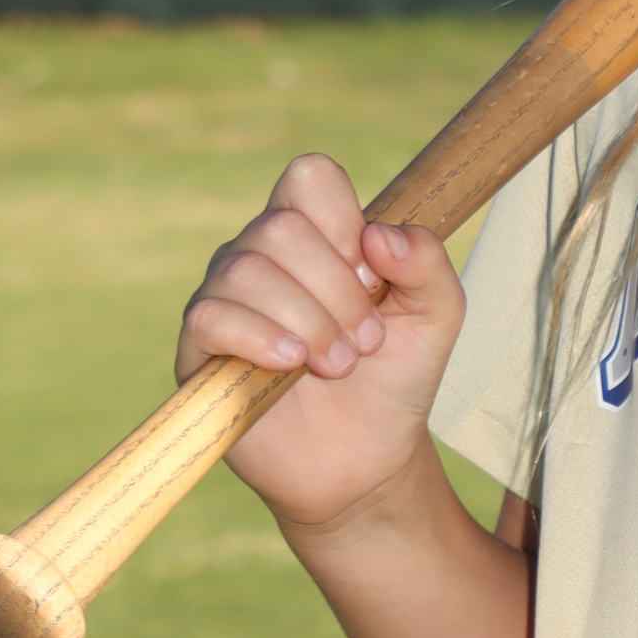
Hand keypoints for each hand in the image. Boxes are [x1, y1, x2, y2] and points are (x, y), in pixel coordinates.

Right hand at [177, 153, 464, 532]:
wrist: (367, 460)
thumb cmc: (395, 377)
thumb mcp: (437, 314)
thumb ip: (426, 261)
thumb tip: (378, 234)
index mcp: (315, 233)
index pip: (310, 177)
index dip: (345, 222)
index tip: (373, 278)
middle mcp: (261, 255)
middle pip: (281, 226)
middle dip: (336, 289)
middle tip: (367, 342)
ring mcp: (225, 299)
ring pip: (246, 269)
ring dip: (308, 321)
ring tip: (339, 366)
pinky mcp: (199, 351)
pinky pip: (209, 316)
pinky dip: (258, 336)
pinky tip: (292, 365)